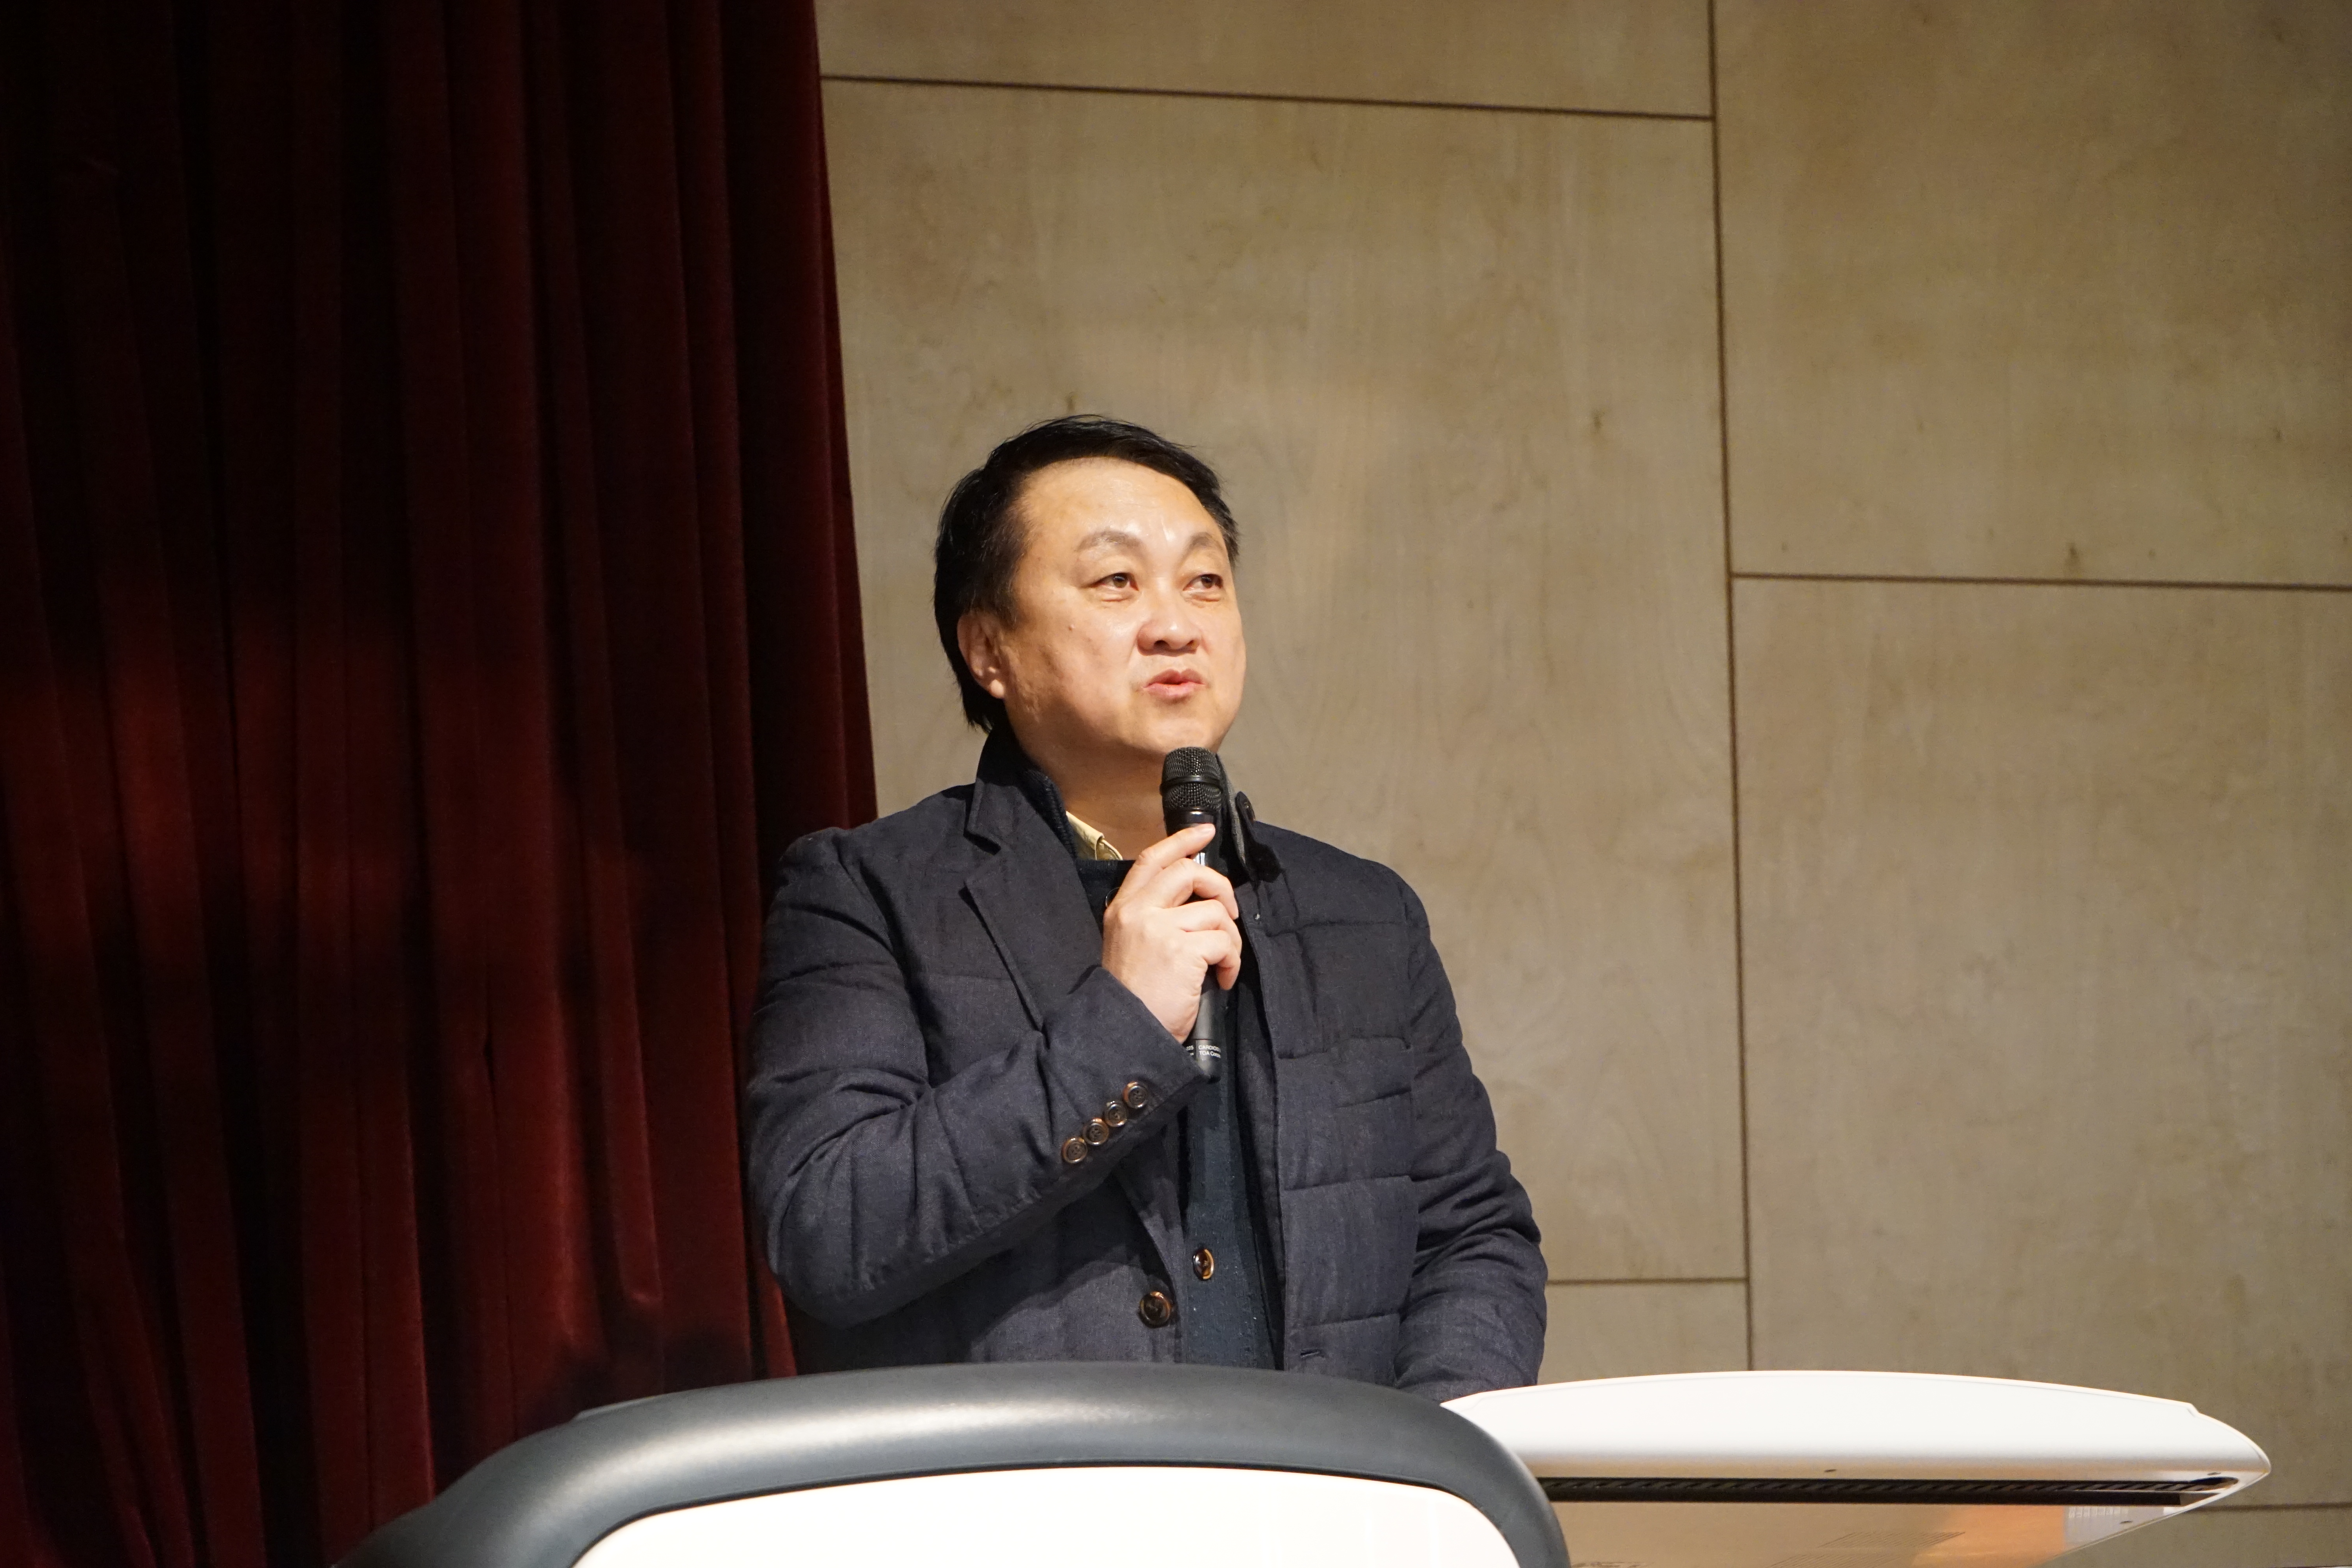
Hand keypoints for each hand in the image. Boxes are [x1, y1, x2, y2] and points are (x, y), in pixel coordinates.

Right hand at [1100, 823, 1241, 1038]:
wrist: (1123, 1031)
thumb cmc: (1133, 996)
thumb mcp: (1129, 945)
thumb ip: (1152, 918)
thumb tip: (1196, 901)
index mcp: (1123, 909)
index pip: (1152, 859)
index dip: (1181, 840)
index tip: (1205, 831)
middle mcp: (1138, 912)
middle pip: (1189, 871)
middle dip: (1220, 887)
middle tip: (1229, 911)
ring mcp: (1159, 928)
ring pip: (1215, 911)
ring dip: (1229, 938)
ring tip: (1221, 963)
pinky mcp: (1181, 949)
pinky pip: (1224, 941)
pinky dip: (1232, 961)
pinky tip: (1222, 979)